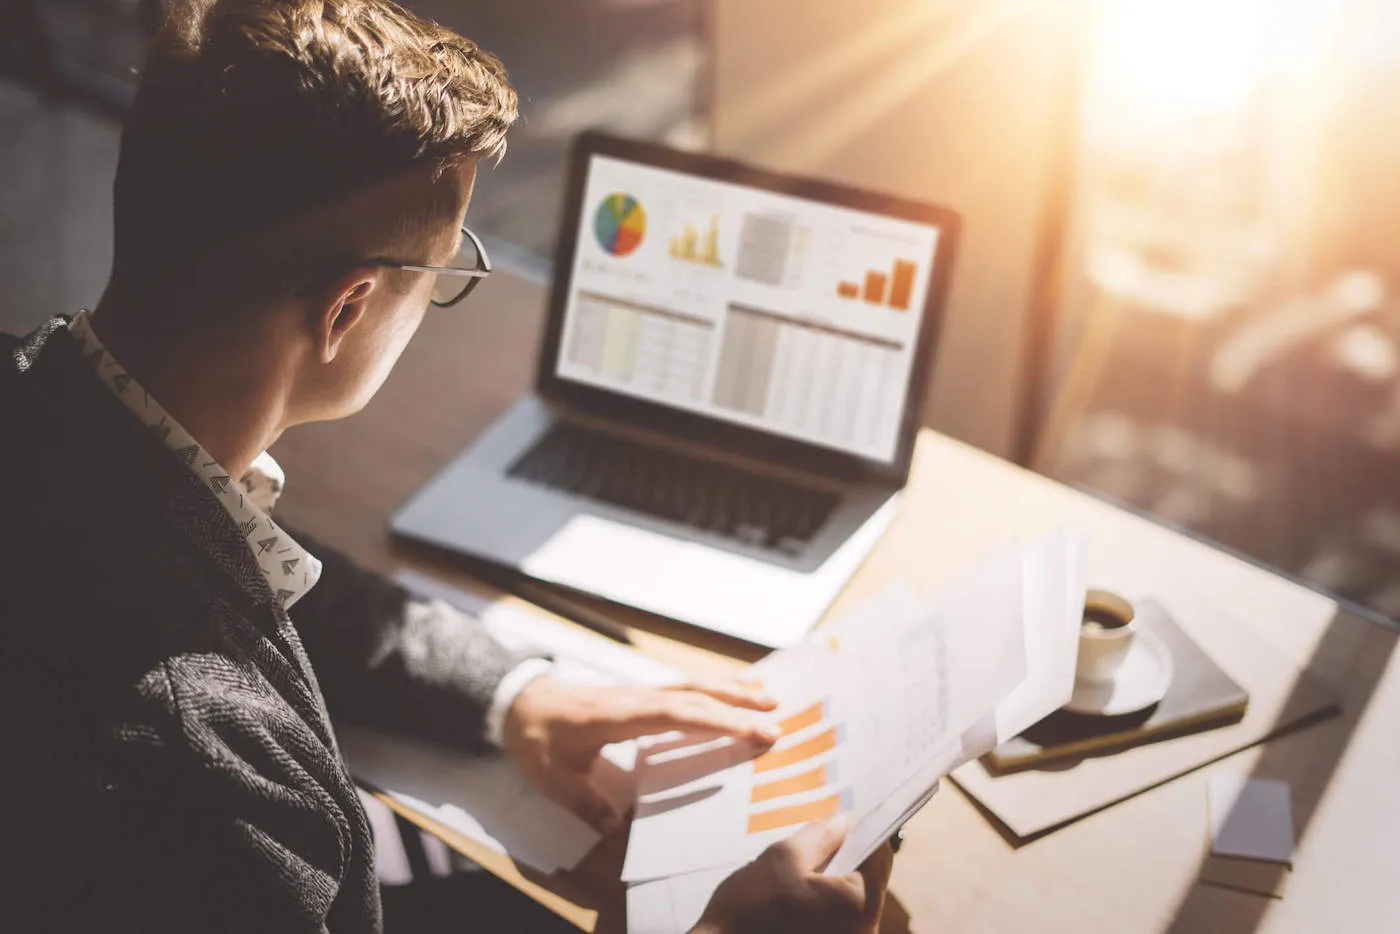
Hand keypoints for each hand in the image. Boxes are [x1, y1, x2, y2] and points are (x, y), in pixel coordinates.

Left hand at [503, 676, 779, 832]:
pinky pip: (684, 686)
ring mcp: (640, 692)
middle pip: (694, 697)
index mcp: (620, 716)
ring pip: (693, 685)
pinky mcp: (641, 694)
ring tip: (770, 696)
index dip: (716, 721)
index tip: (751, 730)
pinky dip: (714, 686)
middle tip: (778, 720)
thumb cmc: (537, 738)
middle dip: (737, 707)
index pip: (677, 715)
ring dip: (732, 690)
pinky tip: (735, 688)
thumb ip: (583, 801)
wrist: (520, 701)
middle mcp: (637, 697)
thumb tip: (613, 828)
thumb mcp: (552, 777)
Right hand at [694, 817, 893, 933]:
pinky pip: (835, 919)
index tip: (848, 813)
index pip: (879, 859)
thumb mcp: (783, 858)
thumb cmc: (749, 910)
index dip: (864, 831)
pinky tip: (797, 889)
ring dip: (832, 878)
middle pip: (866, 881)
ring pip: (849, 902)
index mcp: (859, 906)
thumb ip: (820, 837)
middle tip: (823, 830)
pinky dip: (822, 901)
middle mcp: (862, 932)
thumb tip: (843, 822)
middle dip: (846, 854)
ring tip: (805, 858)